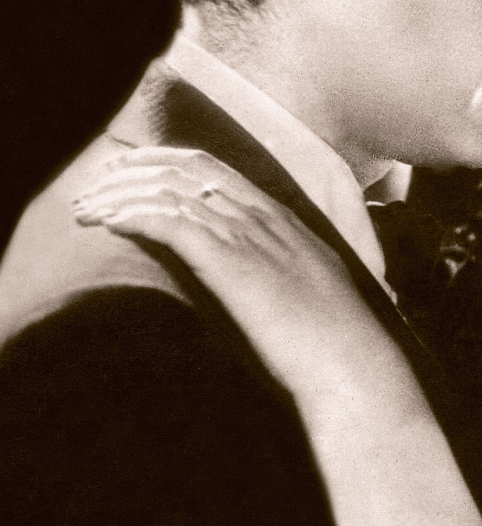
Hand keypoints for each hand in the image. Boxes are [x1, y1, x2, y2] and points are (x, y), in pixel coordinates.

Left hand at [72, 146, 407, 416]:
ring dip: (120, 194)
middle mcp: (264, 219)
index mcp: (284, 221)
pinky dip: (133, 215)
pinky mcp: (230, 262)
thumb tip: (262, 288)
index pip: (217, 171)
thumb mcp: (311, 295)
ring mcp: (248, 237)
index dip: (169, 163)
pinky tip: (107, 222)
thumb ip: (284, 278)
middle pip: (188, 170)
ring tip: (85, 207)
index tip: (131, 171)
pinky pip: (170, 222)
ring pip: (171, 192)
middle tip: (96, 180)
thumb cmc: (336, 344)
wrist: (351, 361)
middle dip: (136, 168)